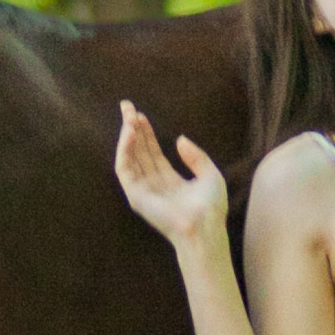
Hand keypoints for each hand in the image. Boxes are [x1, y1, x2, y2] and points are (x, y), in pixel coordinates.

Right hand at [114, 100, 228, 250]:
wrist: (204, 227)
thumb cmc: (210, 207)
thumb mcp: (210, 174)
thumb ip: (195, 156)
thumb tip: (179, 139)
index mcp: (170, 181)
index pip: (153, 152)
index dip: (146, 133)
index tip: (141, 114)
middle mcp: (154, 184)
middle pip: (139, 151)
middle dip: (132, 129)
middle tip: (127, 106)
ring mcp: (143, 190)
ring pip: (129, 157)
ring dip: (127, 136)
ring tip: (128, 116)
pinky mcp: (135, 195)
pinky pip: (125, 169)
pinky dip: (124, 150)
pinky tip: (129, 134)